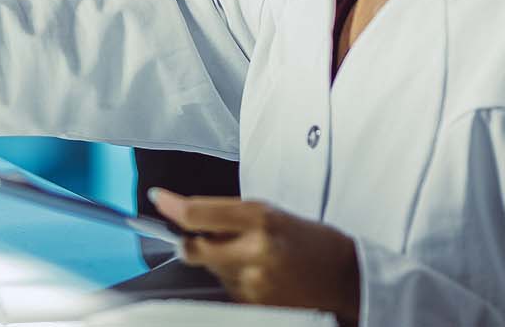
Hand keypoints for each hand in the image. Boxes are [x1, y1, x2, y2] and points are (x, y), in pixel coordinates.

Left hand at [152, 190, 361, 322]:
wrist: (346, 280)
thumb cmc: (313, 242)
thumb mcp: (274, 214)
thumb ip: (232, 215)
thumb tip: (190, 216)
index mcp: (261, 221)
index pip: (199, 214)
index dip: (172, 206)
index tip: (159, 198)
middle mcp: (254, 253)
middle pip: (194, 249)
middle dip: (190, 242)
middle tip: (199, 236)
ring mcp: (254, 284)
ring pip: (211, 270)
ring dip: (218, 262)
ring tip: (252, 258)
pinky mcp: (255, 307)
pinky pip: (227, 290)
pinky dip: (234, 280)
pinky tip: (259, 276)